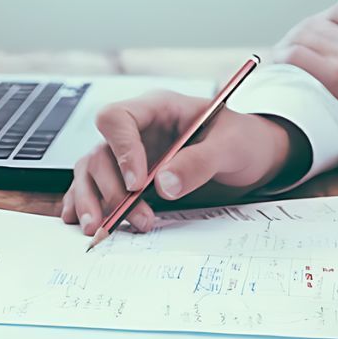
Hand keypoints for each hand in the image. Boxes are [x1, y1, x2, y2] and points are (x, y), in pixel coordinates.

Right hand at [62, 90, 307, 233]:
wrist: (252, 157)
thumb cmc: (243, 141)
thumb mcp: (231, 146)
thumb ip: (199, 162)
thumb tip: (163, 185)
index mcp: (157, 109)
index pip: (117, 119)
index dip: (121, 150)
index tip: (138, 183)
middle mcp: (137, 130)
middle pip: (100, 153)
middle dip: (112, 189)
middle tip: (136, 217)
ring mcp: (129, 155)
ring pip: (91, 172)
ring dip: (93, 201)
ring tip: (100, 229)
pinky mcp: (128, 178)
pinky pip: (96, 187)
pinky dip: (86, 204)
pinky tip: (85, 222)